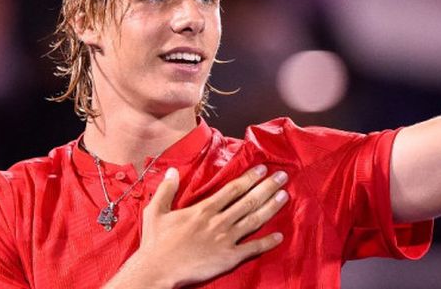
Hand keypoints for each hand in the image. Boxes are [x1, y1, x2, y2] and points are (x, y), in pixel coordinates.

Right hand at [138, 165, 287, 287]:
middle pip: (249, 200)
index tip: (263, 169)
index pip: (233, 189)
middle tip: (283, 176)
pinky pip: (252, 248)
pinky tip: (279, 236)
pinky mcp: (228, 258)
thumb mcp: (156, 211)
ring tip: (285, 196)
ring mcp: (225, 239)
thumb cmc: (155, 243)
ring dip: (271, 207)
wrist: (157, 271)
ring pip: (254, 220)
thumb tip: (173, 171)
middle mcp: (218, 221)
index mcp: (204, 209)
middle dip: (268, 187)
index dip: (250, 178)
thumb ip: (167, 189)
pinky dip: (267, 242)